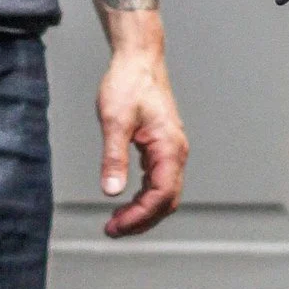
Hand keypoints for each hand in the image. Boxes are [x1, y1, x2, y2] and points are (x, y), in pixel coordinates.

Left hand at [96, 40, 186, 237]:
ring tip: (116, 221)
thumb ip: (114, 158)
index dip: (139, 217)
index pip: (161, 196)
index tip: (116, 227)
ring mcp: (172, 149)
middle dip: (141, 220)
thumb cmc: (128, 84)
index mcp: (169, 148)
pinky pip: (159, 180)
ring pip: (164, 192)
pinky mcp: (163, 146)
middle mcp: (176, 152)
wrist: (138, 59)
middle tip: (112, 230)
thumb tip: (112, 192)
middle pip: (166, 200)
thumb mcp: (114, 121)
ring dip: (143, 210)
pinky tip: (125, 199)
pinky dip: (144, 196)